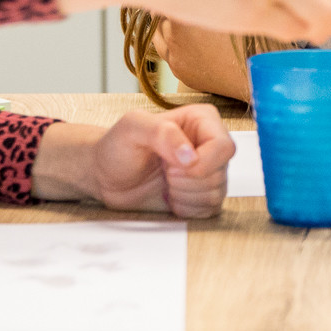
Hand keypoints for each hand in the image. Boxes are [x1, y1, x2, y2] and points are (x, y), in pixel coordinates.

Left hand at [31, 107, 235, 217]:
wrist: (106, 175)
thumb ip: (161, 132)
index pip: (224, 147)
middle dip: (186, 180)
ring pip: (216, 193)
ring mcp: (209, 171)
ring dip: (183, 195)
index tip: (172, 166)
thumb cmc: (117, 147)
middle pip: (220, 173)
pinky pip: (209, 210)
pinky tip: (169, 196)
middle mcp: (210, 144)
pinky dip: (186, 208)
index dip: (201, 163)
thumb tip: (190, 156)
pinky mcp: (203, 195)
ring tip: (164, 182)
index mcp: (202, 121)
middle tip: (164, 171)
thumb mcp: (132, 128)